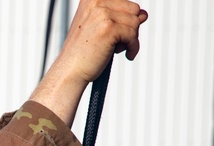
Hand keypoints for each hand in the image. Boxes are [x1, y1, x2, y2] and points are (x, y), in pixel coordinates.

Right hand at [30, 0, 147, 125]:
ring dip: (131, 38)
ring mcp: (102, 14)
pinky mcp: (108, 28)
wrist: (69, 71)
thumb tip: (144, 14)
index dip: (126, 18)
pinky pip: (133, 34)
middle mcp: (96, 2)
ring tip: (117, 49)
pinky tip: (126, 55)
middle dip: (130, 28)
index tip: (120, 31)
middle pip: (133, 9)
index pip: (124, 1)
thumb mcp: (99, 28)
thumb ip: (120, 17)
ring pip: (135, 21)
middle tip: (118, 43)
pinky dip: (133, 47)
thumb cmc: (81, 53)